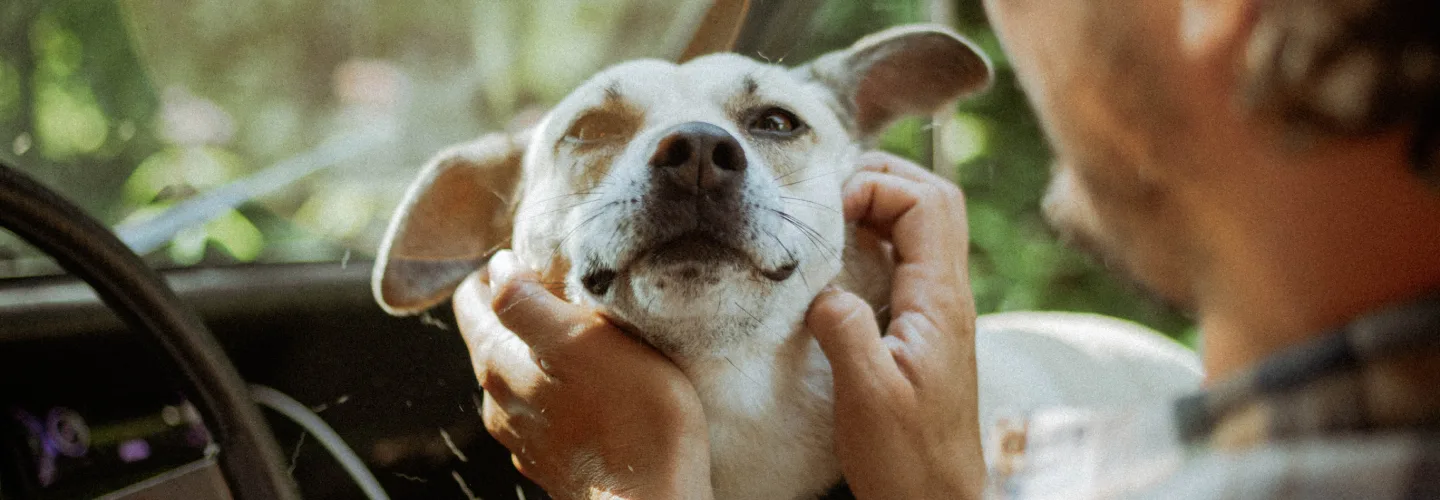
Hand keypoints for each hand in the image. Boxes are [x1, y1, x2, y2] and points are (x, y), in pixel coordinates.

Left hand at [455, 251, 713, 499]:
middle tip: (567, 294)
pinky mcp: (552, 461)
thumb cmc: (629, 412)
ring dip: (543, 354)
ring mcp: (523, 437)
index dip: (498, 272)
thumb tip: (499, 268)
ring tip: (586, 341)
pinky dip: (560, 392)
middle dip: (522, 311)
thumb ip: (526, 302)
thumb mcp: (580, 338)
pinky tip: (594, 390)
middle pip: (494, 337)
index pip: (470, 300)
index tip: (536, 260)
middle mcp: (498, 402)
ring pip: (519, 377)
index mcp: (497, 362)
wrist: (654, 498)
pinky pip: (544, 413)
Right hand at [805, 152, 984, 498]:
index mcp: (941, 303)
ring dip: (881, 207)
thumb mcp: (867, 396)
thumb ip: (846, 332)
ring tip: (831, 219)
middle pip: (934, 200)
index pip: (927, 203)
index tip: (829, 213)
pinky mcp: (925, 328)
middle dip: (883, 180)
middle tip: (829, 197)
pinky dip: (877, 240)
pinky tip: (840, 261)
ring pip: (925, 227)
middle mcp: (949, 297)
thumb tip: (824, 288)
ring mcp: (941, 311)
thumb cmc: (906, 460)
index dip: (877, 188)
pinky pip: (909, 260)